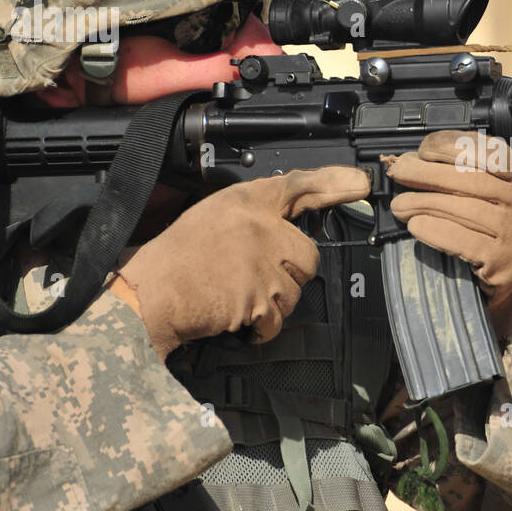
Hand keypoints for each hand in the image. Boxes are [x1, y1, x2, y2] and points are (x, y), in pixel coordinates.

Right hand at [112, 166, 370, 358]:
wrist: (150, 293)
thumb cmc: (176, 258)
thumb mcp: (214, 216)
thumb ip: (254, 217)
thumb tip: (289, 226)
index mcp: (245, 202)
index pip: (297, 186)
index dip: (333, 183)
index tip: (360, 183)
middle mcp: (259, 227)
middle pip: (308, 256)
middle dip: (290, 273)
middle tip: (254, 277)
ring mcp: (262, 263)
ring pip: (296, 291)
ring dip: (274, 301)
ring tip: (236, 295)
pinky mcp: (259, 297)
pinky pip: (278, 319)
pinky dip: (260, 327)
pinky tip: (236, 317)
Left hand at [386, 131, 511, 336]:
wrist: (504, 277)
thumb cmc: (488, 228)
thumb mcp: (487, 193)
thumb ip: (462, 171)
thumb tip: (413, 160)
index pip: (489, 152)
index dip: (453, 146)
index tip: (423, 150)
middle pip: (472, 179)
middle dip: (429, 173)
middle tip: (400, 172)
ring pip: (465, 209)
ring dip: (424, 203)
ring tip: (399, 205)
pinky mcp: (504, 261)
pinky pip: (464, 241)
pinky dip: (435, 231)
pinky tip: (415, 225)